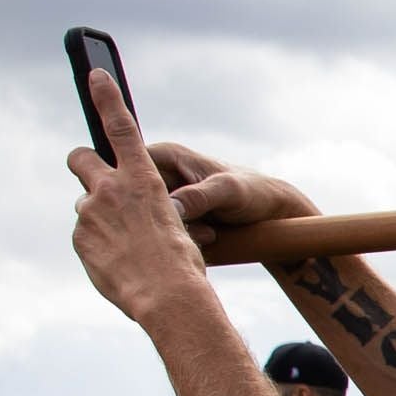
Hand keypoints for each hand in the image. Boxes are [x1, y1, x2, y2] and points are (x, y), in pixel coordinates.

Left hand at [67, 71, 212, 321]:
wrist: (167, 298)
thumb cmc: (183, 262)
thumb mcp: (179, 226)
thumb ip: (156, 209)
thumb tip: (146, 210)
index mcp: (142, 179)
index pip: (121, 127)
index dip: (108, 97)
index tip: (96, 75)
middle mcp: (110, 189)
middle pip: (81, 159)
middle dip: (83, 163)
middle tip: (96, 181)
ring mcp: (90, 213)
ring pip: (86, 207)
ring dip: (100, 220)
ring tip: (127, 250)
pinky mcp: (79, 238)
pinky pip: (86, 237)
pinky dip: (99, 247)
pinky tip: (119, 265)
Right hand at [141, 137, 318, 250]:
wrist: (268, 211)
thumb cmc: (251, 191)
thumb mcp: (228, 191)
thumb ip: (199, 196)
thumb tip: (171, 208)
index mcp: (165, 156)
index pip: (127, 166)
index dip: (132, 189)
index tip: (159, 210)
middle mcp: (157, 175)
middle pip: (133, 199)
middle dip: (157, 217)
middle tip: (190, 227)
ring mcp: (162, 199)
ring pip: (146, 220)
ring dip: (173, 232)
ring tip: (209, 232)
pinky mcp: (170, 219)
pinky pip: (162, 233)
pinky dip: (181, 240)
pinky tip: (207, 239)